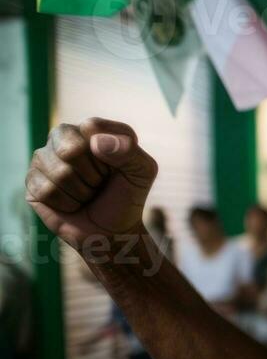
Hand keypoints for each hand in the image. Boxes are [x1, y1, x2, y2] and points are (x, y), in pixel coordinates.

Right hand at [26, 119, 158, 251]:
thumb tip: (95, 141)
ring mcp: (44, 158)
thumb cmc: (127, 197)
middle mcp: (64, 138)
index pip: (91, 127)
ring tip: (87, 194)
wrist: (112, 231)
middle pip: (70, 149)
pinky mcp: (32, 181)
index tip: (117, 168)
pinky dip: (67, 203)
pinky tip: (72, 204)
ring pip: (59, 172)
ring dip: (81, 192)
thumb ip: (129, 151)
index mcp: (92, 129)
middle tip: (99, 183)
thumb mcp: (143, 171)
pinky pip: (46, 190)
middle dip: (93, 175)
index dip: (109, 154)